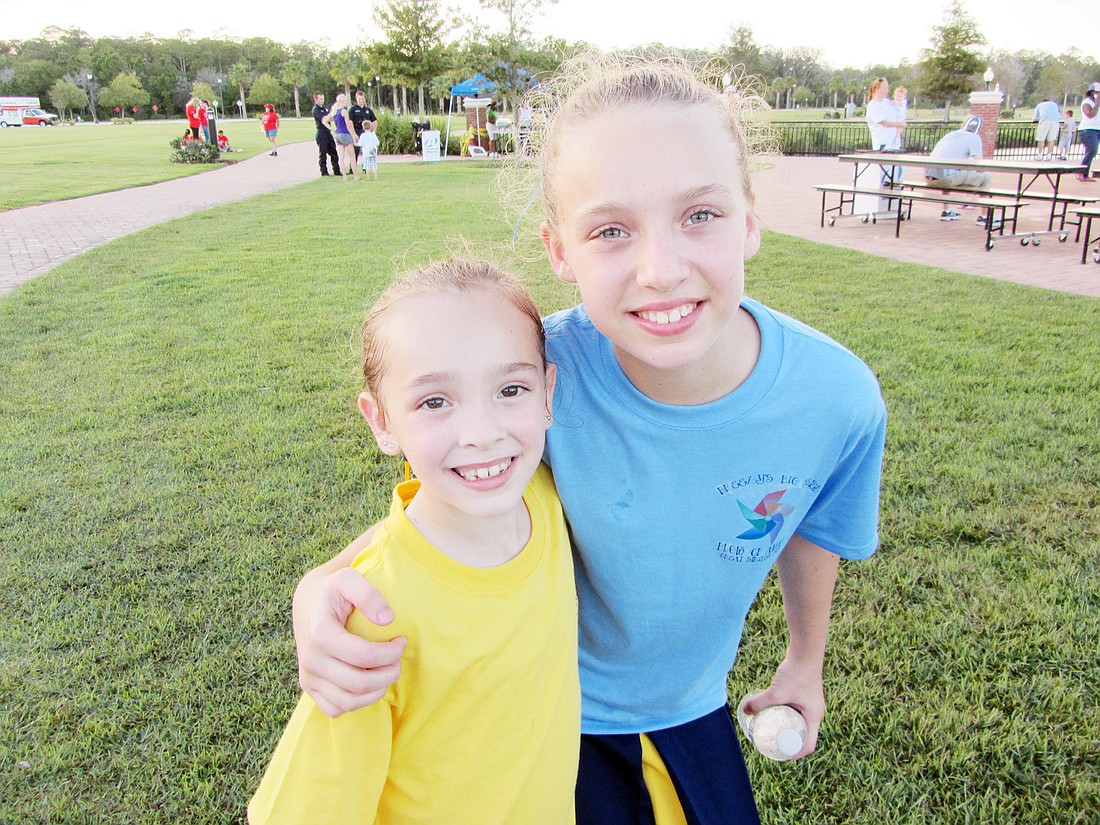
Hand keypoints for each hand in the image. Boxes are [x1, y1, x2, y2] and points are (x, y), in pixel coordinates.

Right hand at [293, 566, 405, 717]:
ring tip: (387, 672)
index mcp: (320, 634)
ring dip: (377, 691)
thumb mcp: (349, 579)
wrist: (309, 602)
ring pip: (348, 702)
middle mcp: (310, 659)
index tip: (401, 640)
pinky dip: (357, 703)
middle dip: (388, 674)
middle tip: (398, 660)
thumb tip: (387, 620)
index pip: (365, 657)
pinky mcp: (308, 687)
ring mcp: (308, 676)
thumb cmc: (334, 590)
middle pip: (359, 683)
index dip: (391, 652)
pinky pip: (336, 709)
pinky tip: (369, 683)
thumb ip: (369, 594)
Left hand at [739, 657, 825, 759]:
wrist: (805, 651)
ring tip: (771, 731)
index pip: (809, 744)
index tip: (781, 755)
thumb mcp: (776, 692)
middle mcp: (815, 712)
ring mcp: (811, 702)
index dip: (796, 754)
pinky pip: (797, 711)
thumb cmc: (796, 672)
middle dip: (789, 742)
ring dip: (787, 728)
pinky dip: (787, 715)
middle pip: (804, 734)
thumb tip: (744, 711)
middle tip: (773, 744)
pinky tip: (775, 713)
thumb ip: (760, 702)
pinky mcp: (805, 693)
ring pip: (800, 722)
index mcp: (814, 717)